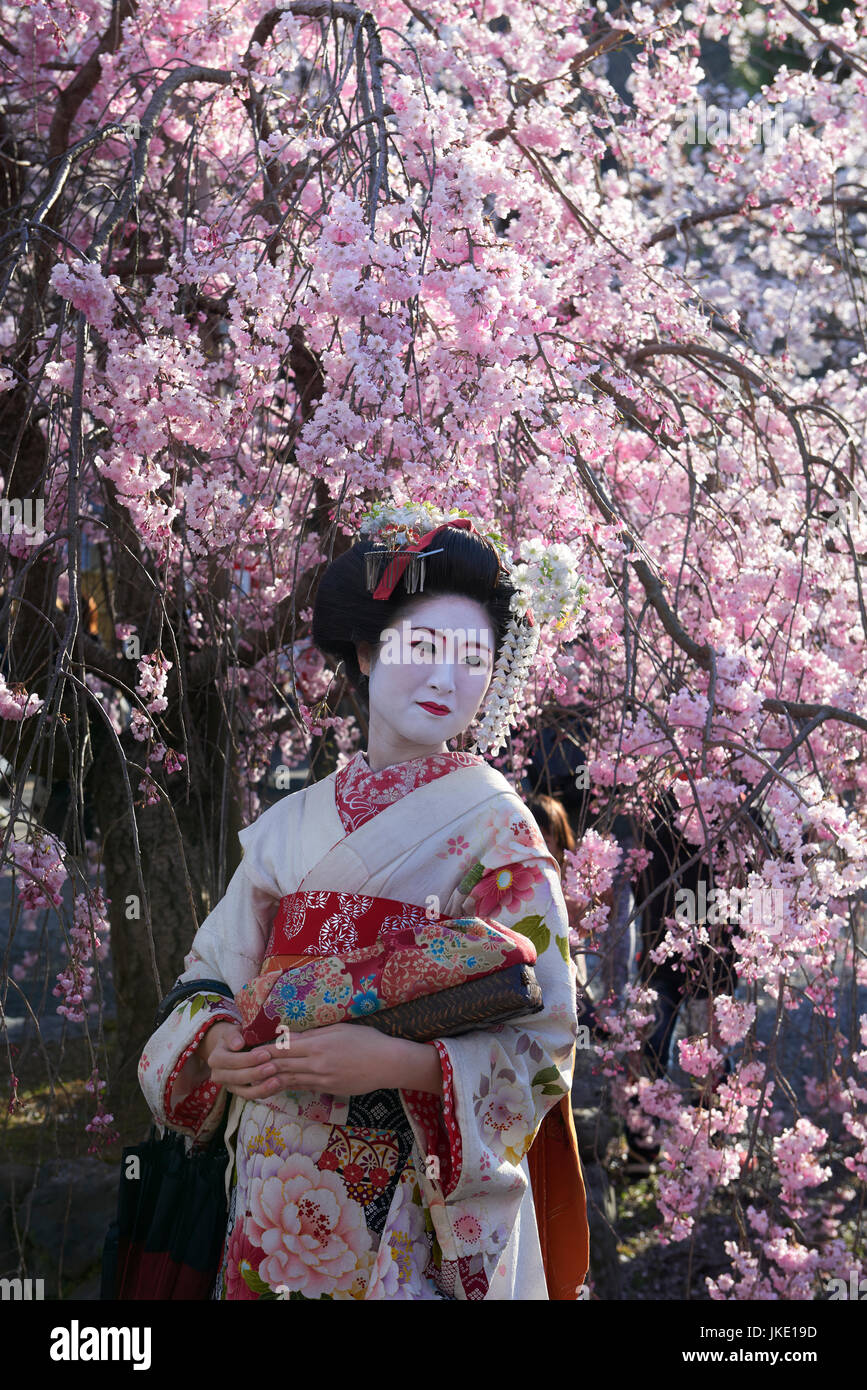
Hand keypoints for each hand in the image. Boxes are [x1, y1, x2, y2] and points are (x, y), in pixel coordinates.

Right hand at [196, 1020, 284, 1100]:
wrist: (233, 1047)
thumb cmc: (235, 1037)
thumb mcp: (232, 1032)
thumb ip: (233, 1036)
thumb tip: (238, 1044)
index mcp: (215, 1059)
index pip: (230, 1061)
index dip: (248, 1059)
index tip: (266, 1054)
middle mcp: (218, 1075)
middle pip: (237, 1078)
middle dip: (256, 1073)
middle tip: (274, 1067)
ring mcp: (229, 1086)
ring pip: (244, 1092)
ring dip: (261, 1088)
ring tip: (277, 1081)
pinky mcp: (239, 1092)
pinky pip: (252, 1096)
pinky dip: (264, 1092)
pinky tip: (277, 1085)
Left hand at [261, 1023, 442, 1097]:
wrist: (387, 1064)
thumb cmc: (367, 1041)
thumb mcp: (340, 1029)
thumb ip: (316, 1034)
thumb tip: (295, 1035)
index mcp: (318, 1044)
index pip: (285, 1047)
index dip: (265, 1050)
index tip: (250, 1050)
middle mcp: (317, 1063)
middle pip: (283, 1065)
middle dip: (263, 1066)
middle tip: (244, 1067)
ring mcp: (322, 1079)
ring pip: (290, 1079)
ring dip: (272, 1078)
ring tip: (254, 1078)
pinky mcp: (328, 1089)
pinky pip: (304, 1087)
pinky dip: (289, 1085)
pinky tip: (279, 1085)